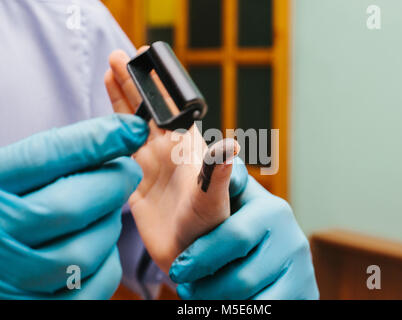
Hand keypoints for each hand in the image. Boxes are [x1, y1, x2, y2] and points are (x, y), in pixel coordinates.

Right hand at [0, 115, 147, 298]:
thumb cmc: (7, 211)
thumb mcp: (12, 177)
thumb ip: (52, 160)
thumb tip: (120, 135)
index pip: (44, 157)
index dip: (95, 141)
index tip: (132, 129)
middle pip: (72, 207)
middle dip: (113, 184)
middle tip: (126, 173)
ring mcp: (15, 280)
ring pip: (88, 250)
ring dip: (109, 226)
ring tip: (102, 213)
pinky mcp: (39, 308)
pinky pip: (95, 285)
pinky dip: (108, 263)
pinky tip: (97, 248)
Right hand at [105, 49, 240, 272]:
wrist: (190, 254)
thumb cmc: (209, 227)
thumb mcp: (214, 198)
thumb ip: (218, 172)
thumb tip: (231, 144)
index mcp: (186, 148)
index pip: (169, 107)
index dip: (157, 84)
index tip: (144, 57)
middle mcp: (167, 152)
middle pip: (146, 110)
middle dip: (133, 83)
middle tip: (116, 56)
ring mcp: (150, 166)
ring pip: (131, 126)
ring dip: (120, 101)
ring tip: (108, 74)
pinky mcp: (134, 183)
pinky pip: (119, 152)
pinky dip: (109, 135)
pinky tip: (102, 122)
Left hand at [169, 176, 319, 299]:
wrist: (267, 256)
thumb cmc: (234, 225)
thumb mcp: (227, 201)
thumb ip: (220, 179)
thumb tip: (225, 148)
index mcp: (272, 210)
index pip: (234, 236)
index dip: (202, 257)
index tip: (178, 269)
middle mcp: (292, 238)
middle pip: (241, 278)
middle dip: (206, 288)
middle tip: (185, 288)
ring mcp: (301, 269)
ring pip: (252, 301)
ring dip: (219, 304)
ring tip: (202, 297)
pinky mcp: (306, 293)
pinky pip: (267, 310)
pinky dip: (243, 311)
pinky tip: (229, 305)